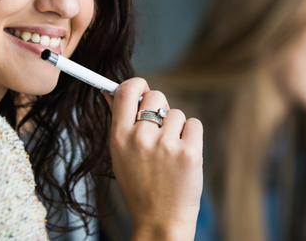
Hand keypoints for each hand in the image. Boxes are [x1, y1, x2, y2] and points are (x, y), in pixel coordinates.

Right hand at [105, 78, 202, 240]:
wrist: (161, 219)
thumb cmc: (140, 185)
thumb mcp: (120, 155)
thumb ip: (119, 122)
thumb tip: (112, 91)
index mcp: (119, 137)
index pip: (126, 91)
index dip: (137, 84)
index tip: (142, 89)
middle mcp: (141, 138)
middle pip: (156, 96)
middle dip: (160, 108)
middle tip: (160, 131)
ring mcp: (166, 145)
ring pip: (177, 113)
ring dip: (177, 128)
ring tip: (170, 154)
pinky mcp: (189, 152)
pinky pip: (194, 124)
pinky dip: (192, 136)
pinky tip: (183, 156)